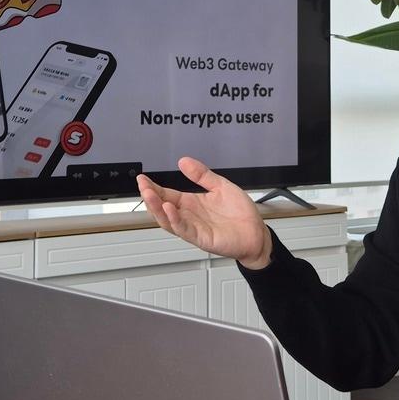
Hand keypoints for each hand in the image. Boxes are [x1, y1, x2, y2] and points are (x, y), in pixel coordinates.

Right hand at [136, 157, 271, 268]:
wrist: (256, 233)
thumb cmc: (240, 214)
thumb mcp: (221, 186)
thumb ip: (202, 175)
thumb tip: (184, 161)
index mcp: (192, 203)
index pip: (167, 194)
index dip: (154, 187)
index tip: (143, 178)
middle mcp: (189, 216)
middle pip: (163, 207)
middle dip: (150, 196)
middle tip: (142, 185)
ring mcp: (194, 228)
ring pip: (168, 220)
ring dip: (157, 208)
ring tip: (149, 195)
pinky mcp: (201, 238)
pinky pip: (184, 229)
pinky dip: (174, 220)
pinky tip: (169, 209)